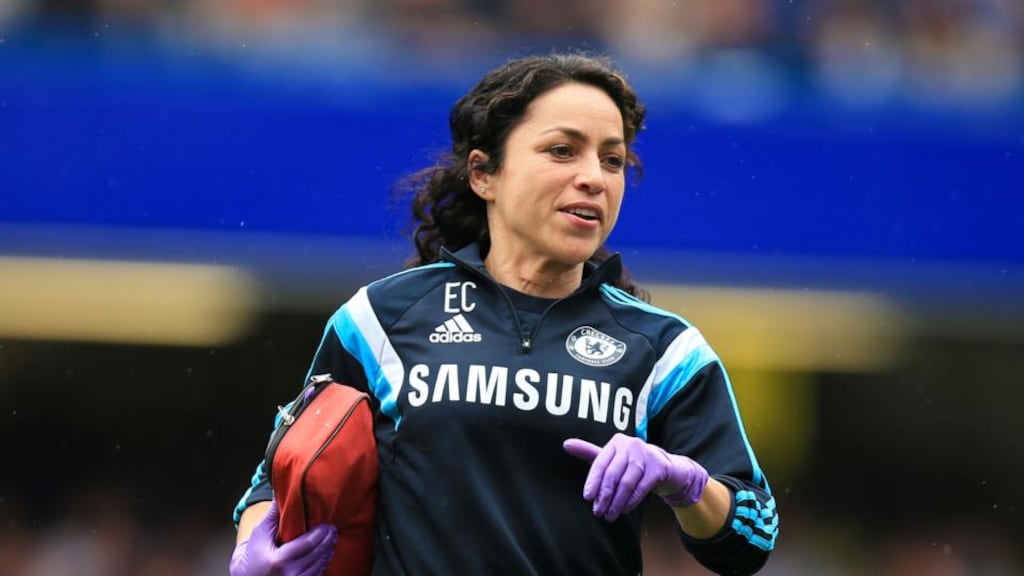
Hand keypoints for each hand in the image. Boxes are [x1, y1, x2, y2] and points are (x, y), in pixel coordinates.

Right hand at [229, 500, 337, 575]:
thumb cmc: (251, 555)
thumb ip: (273, 514)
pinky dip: (322, 564)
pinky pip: (316, 575)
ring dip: (327, 552)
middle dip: (327, 541)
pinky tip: (325, 554)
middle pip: (316, 555)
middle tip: (334, 530)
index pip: (306, 545)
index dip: (320, 534)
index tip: (328, 525)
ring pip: (319, 566)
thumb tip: (278, 490)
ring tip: (332, 540)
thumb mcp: (259, 533)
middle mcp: (289, 575)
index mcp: (278, 561)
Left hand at [563, 433, 708, 520]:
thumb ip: (589, 452)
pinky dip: (631, 501)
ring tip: (609, 515)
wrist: (664, 466)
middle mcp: (631, 445)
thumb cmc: (631, 463)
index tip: (587, 498)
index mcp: (616, 441)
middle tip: (597, 512)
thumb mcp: (611, 458)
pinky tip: (624, 510)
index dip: (593, 481)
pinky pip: (642, 488)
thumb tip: (565, 444)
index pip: (600, 463)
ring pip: (627, 483)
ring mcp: (647, 455)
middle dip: (604, 495)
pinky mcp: (659, 468)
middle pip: (613, 474)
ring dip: (617, 502)